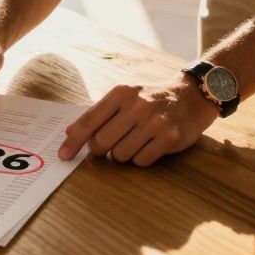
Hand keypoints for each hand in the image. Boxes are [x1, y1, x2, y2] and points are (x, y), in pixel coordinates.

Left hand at [58, 74, 218, 165]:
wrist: (191, 97)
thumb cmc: (150, 99)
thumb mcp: (124, 97)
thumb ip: (97, 114)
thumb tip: (69, 133)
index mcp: (121, 93)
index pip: (89, 121)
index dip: (73, 141)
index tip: (63, 156)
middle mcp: (136, 106)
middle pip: (101, 142)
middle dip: (100, 149)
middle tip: (108, 145)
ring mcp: (154, 122)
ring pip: (120, 155)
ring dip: (122, 154)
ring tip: (134, 140)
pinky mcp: (169, 138)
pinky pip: (141, 161)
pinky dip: (140, 158)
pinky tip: (149, 145)